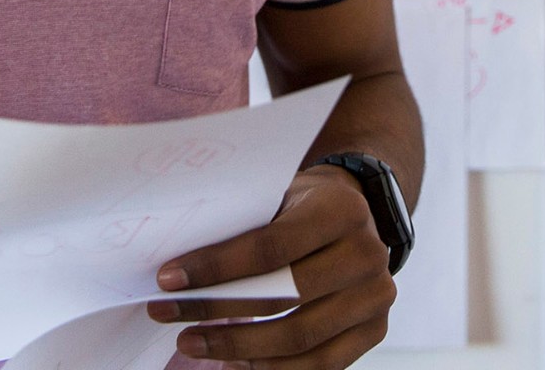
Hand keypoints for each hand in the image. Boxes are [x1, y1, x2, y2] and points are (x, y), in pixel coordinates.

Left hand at [147, 165, 395, 368]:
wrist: (358, 209)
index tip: (169, 279)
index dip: (217, 267)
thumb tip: (180, 266)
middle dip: (218, 310)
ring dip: (239, 348)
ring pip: (300, 339)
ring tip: (194, 342)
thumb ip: (244, 223)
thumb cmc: (304, 201)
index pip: (270, 247)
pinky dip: (273, 368)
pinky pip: (321, 364)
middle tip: (169, 314)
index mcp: (339, 211)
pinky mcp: (375, 332)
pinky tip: (235, 362)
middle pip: (284, 297)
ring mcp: (375, 298)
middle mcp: (365, 255)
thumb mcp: (279, 192)